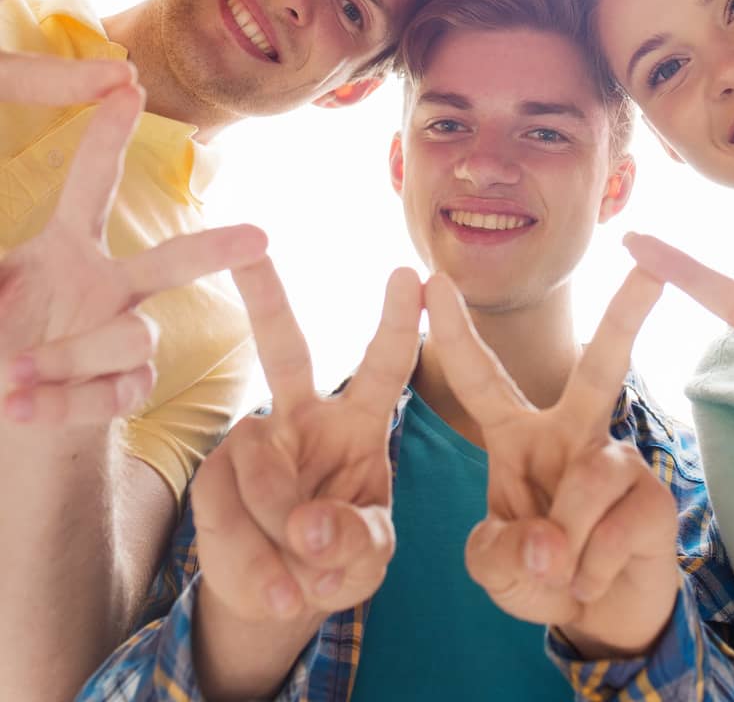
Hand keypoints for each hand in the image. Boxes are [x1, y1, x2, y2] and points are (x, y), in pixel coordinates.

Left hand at [0, 84, 266, 423]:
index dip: (110, 136)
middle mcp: (109, 285)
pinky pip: (119, 392)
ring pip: (135, 336)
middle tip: (259, 238)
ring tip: (11, 372)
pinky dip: (63, 401)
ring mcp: (121, 335)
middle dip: (216, 248)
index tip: (128, 88)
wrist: (8, 412)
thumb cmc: (1, 330)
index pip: (95, 183)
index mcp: (69, 247)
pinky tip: (20, 405)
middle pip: (172, 261)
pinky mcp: (125, 389)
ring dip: (71, 355)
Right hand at [192, 260, 420, 623]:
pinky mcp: (212, 480)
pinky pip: (228, 517)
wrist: (278, 596)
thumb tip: (308, 526)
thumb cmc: (338, 557)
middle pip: (284, 349)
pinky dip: (254, 564)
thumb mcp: (368, 556)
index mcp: (360, 422)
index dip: (399, 322)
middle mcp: (303, 416)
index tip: (411, 272)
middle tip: (250, 248)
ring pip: (263, 477)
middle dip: (266, 295)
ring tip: (304, 584)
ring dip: (286, 541)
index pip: (386, 365)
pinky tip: (274, 590)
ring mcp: (252, 444)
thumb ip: (355, 541)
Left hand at [426, 267, 675, 659]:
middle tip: (650, 265)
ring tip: (562, 575)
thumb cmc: (539, 573)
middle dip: (627, 313)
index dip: (454, 330)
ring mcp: (618, 461)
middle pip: (599, 366)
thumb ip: (500, 554)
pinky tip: (591, 579)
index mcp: (519, 435)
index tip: (432, 277)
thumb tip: (551, 545)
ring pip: (586, 486)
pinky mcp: (655, 498)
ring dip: (564, 548)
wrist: (600, 614)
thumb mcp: (496, 567)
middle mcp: (573, 432)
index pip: (481, 376)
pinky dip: (590, 570)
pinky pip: (613, 530)